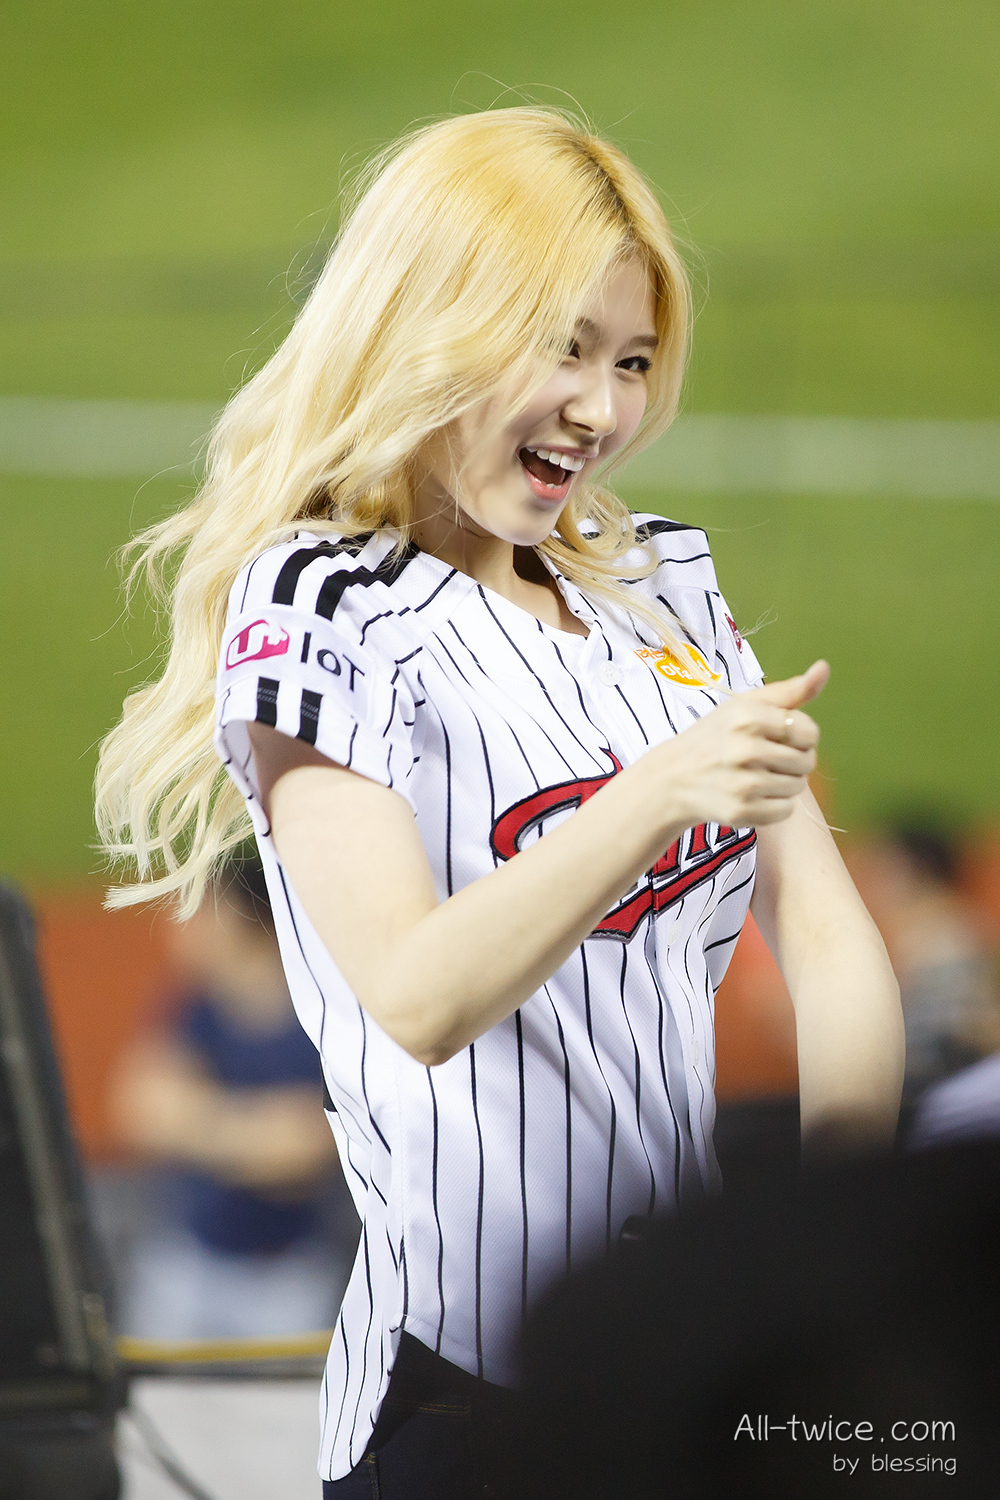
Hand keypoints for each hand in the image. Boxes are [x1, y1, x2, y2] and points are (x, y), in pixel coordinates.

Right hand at [656, 660, 829, 828]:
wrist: (673, 778)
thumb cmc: (716, 736)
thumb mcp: (745, 705)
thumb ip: (789, 691)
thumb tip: (823, 668)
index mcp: (748, 717)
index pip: (809, 731)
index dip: (801, 735)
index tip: (782, 736)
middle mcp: (745, 749)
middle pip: (807, 760)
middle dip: (795, 759)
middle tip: (769, 757)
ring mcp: (743, 783)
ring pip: (798, 786)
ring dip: (786, 782)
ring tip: (761, 775)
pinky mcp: (742, 811)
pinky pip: (786, 810)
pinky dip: (776, 804)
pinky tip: (756, 794)